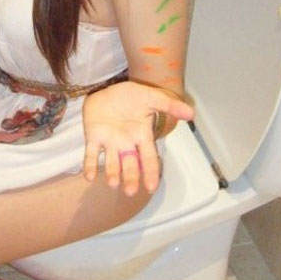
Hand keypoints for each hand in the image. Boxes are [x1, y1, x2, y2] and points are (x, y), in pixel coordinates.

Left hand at [82, 80, 193, 195]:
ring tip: (113, 183)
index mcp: (141, 136)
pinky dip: (90, 165)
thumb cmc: (130, 96)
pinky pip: (91, 154)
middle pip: (130, 165)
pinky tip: (89, 176)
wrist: (107, 88)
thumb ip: (169, 105)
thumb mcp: (151, 98)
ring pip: (111, 162)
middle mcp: (126, 144)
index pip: (148, 158)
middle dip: (131, 178)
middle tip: (130, 191)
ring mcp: (109, 142)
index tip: (152, 187)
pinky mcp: (93, 137)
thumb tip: (191, 113)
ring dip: (112, 173)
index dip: (150, 172)